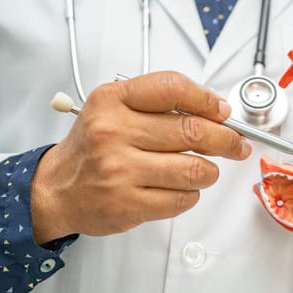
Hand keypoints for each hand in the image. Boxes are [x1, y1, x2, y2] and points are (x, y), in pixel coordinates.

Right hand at [31, 71, 251, 243]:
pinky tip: (181, 187)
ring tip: (204, 169)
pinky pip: (182, 199)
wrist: (57, 188)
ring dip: (210, 170)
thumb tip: (215, 109)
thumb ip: (160, 102)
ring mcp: (119, 171)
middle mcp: (113, 133)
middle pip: (193, 131)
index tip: (223, 112)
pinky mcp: (127, 204)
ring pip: (195, 169)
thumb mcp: (114, 107)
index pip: (173, 88)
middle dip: (226, 139)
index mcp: (112, 101)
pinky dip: (192, 193)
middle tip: (235, 144)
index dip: (208, 99)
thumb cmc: (92, 146)